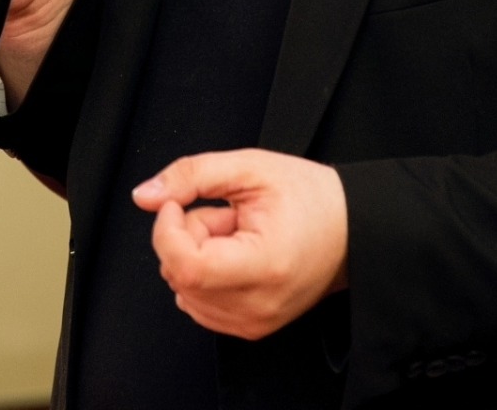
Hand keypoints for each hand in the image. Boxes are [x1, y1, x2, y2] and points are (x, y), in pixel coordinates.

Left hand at [133, 149, 348, 339]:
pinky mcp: (250, 327)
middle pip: (181, 276)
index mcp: (263, 266)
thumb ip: (192, 175)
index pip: (186, 266)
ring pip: (184, 291)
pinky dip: (206, 274)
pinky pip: (198, 303)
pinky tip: (237, 253)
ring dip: (197, 255)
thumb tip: (146, 194)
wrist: (350, 228)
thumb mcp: (250, 167)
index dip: (168, 231)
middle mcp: (257, 306)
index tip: (177, 203)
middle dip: (188, 235)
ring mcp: (253, 323)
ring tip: (237, 233)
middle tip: (226, 214)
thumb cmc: (311, 198)